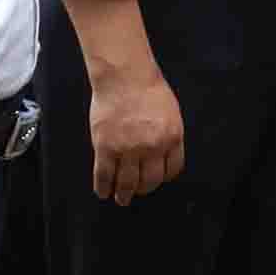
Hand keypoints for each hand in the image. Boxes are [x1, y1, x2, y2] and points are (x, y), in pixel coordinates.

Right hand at [88, 63, 185, 205]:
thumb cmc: (148, 88)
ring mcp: (128, 149)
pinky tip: (103, 192)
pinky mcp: (106, 148)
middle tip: (137, 192)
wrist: (125, 76)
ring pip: (127, 183)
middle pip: (150, 180)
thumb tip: (162, 154)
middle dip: (144, 189)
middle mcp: (152, 147)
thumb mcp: (170, 113)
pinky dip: (103, 187)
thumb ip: (167, 134)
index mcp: (172, 138)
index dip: (163, 177)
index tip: (157, 179)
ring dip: (123, 194)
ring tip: (121, 199)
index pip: (172, 169)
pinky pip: (104, 175)